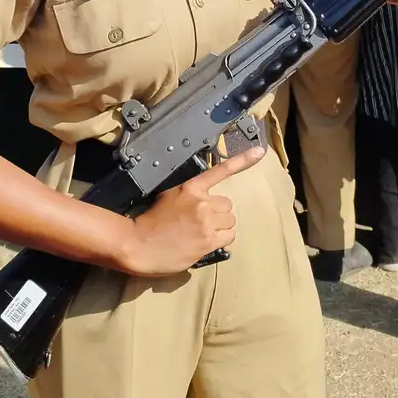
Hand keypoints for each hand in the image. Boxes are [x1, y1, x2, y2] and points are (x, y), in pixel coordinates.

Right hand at [116, 146, 264, 276]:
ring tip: (203, 233)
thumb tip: (202, 198)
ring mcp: (206, 222)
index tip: (260, 152)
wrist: (137, 245)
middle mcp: (202, 202)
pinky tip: (206, 242)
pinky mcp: (208, 241)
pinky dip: (221, 240)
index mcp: (190, 188)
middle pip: (227, 204)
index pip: (220, 171)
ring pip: (230, 221)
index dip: (242, 160)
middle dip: (218, 213)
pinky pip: (229, 237)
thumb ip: (188, 194)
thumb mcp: (167, 197)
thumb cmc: (150, 222)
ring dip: (220, 227)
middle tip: (201, 222)